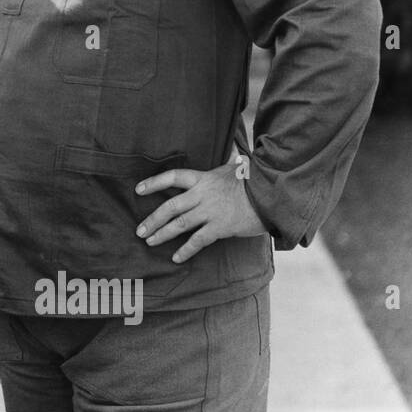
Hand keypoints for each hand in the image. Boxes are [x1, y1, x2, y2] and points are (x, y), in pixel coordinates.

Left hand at [135, 160, 266, 262]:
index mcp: (203, 178)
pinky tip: (176, 257)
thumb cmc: (254, 182)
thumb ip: (228, 164)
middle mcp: (203, 194)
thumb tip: (234, 154)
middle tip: (139, 230)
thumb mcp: (235, 169)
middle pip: (170, 206)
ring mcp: (211, 211)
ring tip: (150, 242)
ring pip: (180, 224)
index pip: (172, 177)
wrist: (273, 195)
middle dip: (153, 219)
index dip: (154, 182)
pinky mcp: (221, 227)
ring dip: (163, 234)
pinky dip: (186, 250)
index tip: (138, 190)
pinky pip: (198, 240)